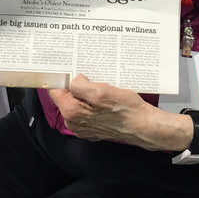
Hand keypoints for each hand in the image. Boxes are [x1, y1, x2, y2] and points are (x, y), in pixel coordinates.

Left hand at [48, 74, 185, 151]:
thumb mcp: (101, 91)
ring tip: (103, 88)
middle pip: (67, 96)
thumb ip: (80, 85)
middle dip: (78, 86)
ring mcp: (84, 126)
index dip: (62, 78)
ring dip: (87, 94)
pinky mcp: (93, 127)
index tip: (69, 70)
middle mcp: (74, 122)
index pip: (55, 90)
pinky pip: (88, 110)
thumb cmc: (126, 110)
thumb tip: (75, 80)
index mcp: (72, 112)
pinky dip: (94, 103)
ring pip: (78, 102)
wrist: (143, 126)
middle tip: (93, 78)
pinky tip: (106, 99)